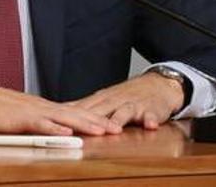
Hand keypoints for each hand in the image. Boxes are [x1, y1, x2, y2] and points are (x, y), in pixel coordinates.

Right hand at [0, 80, 122, 135]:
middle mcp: (40, 106)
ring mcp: (30, 111)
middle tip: (118, 127)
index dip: (93, 117)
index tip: (111, 123)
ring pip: (63, 117)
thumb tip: (53, 129)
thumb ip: (36, 121)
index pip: (73, 111)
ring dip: (84, 123)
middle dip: (97, 121)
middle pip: (74, 112)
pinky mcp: (18, 118)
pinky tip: (67, 131)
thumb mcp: (19, 115)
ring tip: (103, 130)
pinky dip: (54, 127)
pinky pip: (39, 123)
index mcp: (41, 106)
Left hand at [69, 73, 183, 129]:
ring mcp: (133, 105)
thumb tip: (61, 113)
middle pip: (100, 110)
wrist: (157, 85)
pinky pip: (150, 115)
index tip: (58, 122)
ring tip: (114, 129)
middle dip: (89, 119)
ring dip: (118, 120)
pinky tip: (150, 125)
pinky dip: (150, 120)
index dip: (70, 115)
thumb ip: (85, 108)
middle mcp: (115, 101)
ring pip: (124, 112)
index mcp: (101, 99)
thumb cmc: (126, 96)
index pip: (83, 107)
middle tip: (79, 129)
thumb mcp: (103, 100)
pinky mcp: (151, 110)